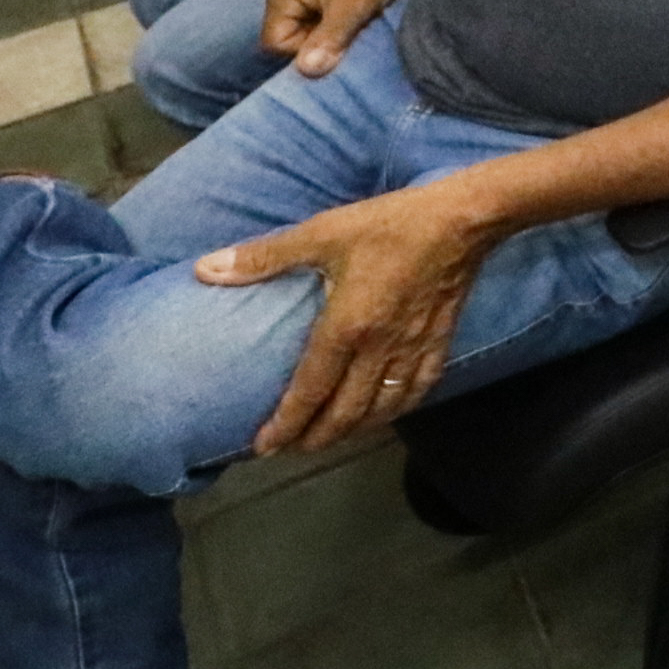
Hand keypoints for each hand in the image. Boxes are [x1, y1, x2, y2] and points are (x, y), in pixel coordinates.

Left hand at [197, 176, 501, 454]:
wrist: (464, 219)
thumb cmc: (389, 225)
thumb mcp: (323, 233)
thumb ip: (265, 256)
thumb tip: (204, 269)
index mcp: (346, 329)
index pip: (310, 391)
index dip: (285, 424)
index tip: (263, 447)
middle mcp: (378, 351)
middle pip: (345, 413)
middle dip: (315, 438)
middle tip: (291, 449)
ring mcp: (412, 351)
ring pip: (380, 410)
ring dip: (352, 431)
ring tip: (329, 438)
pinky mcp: (439, 343)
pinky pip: (416, 393)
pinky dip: (395, 412)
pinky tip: (384, 413)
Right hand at [257, 0, 415, 80]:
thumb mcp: (351, 8)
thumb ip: (327, 40)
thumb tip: (305, 72)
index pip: (275, 44)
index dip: (303, 50)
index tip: (335, 37)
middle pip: (291, 41)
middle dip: (318, 44)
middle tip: (348, 31)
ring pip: (309, 36)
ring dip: (332, 38)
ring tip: (355, 24)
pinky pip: (322, 26)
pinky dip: (339, 30)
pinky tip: (357, 21)